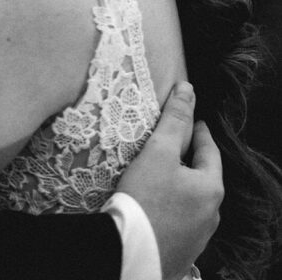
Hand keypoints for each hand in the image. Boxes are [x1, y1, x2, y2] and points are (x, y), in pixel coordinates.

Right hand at [118, 82, 222, 279]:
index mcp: (211, 188)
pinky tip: (154, 203)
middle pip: (201, 176)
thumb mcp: (159, 152)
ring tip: (159, 173)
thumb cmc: (145, 198)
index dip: (199, 131)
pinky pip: (179, 219)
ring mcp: (197, 236)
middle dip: (188, 158)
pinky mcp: (180, 249)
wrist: (128, 252)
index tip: (192, 120)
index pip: (209, 150)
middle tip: (172, 143)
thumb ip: (174, 120)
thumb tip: (188, 89)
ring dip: (179, 184)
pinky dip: (170, 206)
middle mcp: (211, 214)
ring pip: (191, 199)